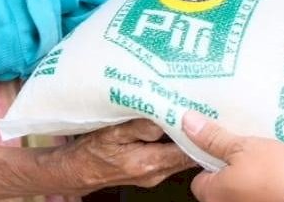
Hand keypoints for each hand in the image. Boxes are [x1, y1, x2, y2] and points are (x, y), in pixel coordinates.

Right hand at [55, 119, 195, 193]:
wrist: (77, 170)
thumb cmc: (91, 150)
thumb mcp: (113, 132)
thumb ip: (142, 126)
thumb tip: (167, 116)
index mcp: (149, 163)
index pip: (186, 150)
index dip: (199, 132)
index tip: (206, 113)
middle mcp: (156, 173)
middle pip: (188, 154)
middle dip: (198, 134)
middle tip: (204, 109)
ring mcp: (155, 175)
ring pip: (181, 156)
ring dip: (187, 137)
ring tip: (192, 113)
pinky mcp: (152, 172)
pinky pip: (172, 157)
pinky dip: (177, 143)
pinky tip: (177, 127)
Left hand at [183, 111, 283, 201]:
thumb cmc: (275, 176)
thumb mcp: (244, 147)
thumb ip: (214, 138)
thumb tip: (188, 122)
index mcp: (213, 194)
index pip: (199, 177)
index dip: (210, 160)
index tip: (223, 145)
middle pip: (221, 184)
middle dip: (233, 167)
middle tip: (246, 147)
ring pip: (242, 188)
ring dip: (252, 176)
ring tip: (266, 156)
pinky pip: (260, 194)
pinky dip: (267, 185)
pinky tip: (279, 172)